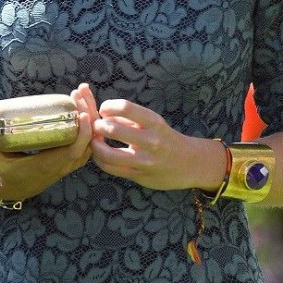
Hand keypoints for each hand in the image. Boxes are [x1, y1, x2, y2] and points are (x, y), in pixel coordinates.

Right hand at [0, 86, 95, 201]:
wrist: (16, 187)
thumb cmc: (5, 172)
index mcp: (49, 166)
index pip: (73, 151)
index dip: (82, 134)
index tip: (82, 113)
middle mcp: (64, 165)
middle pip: (86, 141)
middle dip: (88, 115)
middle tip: (80, 92)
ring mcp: (70, 162)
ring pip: (90, 140)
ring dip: (90, 116)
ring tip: (83, 93)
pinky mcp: (72, 157)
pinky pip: (86, 140)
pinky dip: (89, 123)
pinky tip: (85, 104)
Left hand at [91, 97, 205, 191]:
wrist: (188, 163)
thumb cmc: (164, 139)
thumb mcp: (153, 123)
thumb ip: (129, 118)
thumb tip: (102, 113)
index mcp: (154, 123)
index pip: (125, 107)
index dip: (108, 107)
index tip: (103, 110)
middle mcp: (151, 141)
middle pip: (113, 129)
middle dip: (98, 126)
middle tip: (95, 126)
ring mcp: (145, 161)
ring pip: (108, 154)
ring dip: (95, 145)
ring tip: (94, 141)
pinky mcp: (139, 175)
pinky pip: (111, 169)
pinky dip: (100, 160)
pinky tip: (100, 155)